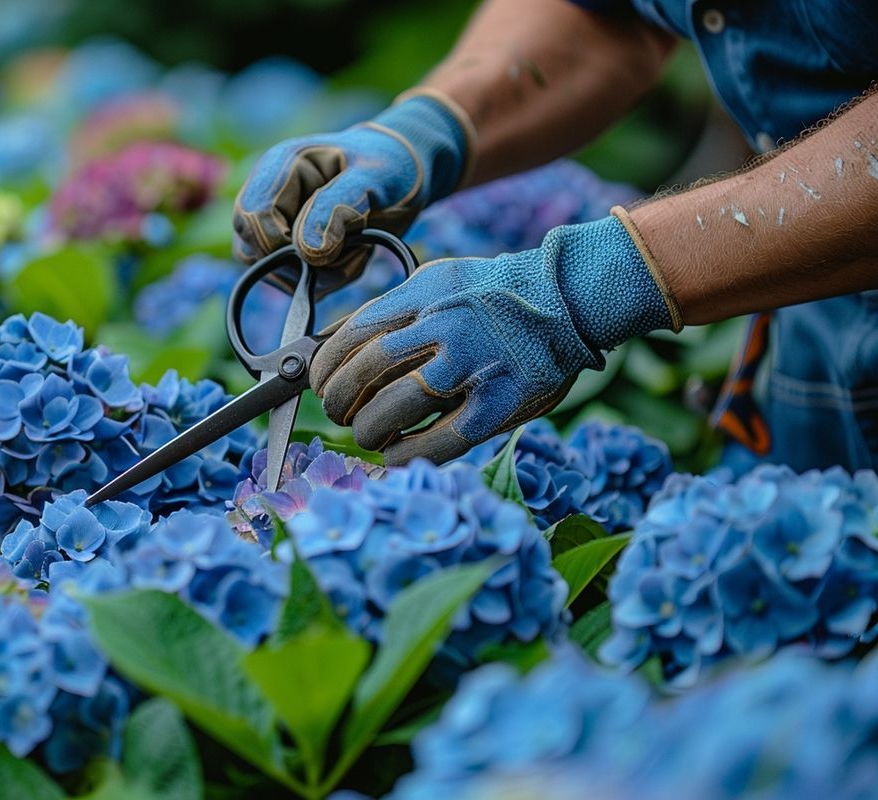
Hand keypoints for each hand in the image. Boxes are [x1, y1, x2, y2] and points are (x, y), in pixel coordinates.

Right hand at [233, 91, 473, 289]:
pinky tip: (352, 256)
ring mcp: (275, 225)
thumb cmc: (389, 166)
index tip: (329, 247)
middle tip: (352, 247)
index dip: (282, 243)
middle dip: (303, 263)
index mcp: (280, 167)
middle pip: (252, 250)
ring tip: (357, 248)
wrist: (403, 174)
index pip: (251, 217)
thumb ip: (337, 208)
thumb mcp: (372, 178)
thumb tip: (308, 251)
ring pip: (271, 272)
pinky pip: (293, 282)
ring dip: (319, 274)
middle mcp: (269, 197)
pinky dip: (327, 280)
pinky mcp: (289, 250)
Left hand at [309, 213, 681, 463]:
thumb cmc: (495, 297)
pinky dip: (405, 454)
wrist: (570, 299)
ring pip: (394, 407)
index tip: (318, 382)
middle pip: (365, 371)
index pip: (354, 333)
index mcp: (424, 294)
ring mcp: (473, 365)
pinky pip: (438, 441)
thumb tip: (337, 348)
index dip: (326, 366)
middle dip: (338, 400)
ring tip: (366, 435)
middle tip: (338, 413)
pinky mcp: (499, 404)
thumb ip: (397, 311)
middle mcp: (444, 325)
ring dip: (368, 429)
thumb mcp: (440, 282)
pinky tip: (393, 456)